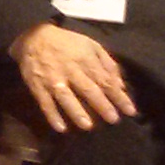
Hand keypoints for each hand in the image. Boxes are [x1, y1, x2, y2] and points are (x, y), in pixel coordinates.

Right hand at [10, 22, 134, 131]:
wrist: (34, 37)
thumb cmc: (67, 43)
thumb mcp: (91, 45)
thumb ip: (108, 64)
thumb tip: (121, 86)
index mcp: (86, 60)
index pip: (106, 81)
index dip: (119, 97)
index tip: (130, 111)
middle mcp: (71, 71)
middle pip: (88, 90)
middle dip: (102, 105)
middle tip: (113, 120)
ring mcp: (53, 79)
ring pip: (66, 97)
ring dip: (76, 111)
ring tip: (87, 126)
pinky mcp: (37, 86)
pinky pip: (45, 102)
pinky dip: (52, 115)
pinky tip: (60, 128)